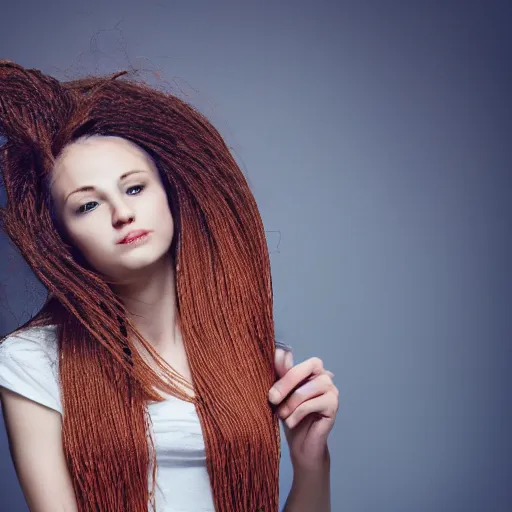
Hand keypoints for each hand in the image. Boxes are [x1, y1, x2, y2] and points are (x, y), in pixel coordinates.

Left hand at [269, 347, 338, 470]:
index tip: (270, 386)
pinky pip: (311, 405)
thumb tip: (280, 352)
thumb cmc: (290, 416)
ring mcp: (332, 390)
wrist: (302, 446)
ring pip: (306, 390)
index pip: (297, 361)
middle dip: (285, 384)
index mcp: (311, 369)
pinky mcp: (334, 405)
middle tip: (271, 399)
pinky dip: (297, 414)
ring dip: (290, 404)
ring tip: (281, 415)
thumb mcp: (281, 393)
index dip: (283, 371)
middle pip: (304, 370)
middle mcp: (324, 375)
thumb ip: (281, 373)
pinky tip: (291, 423)